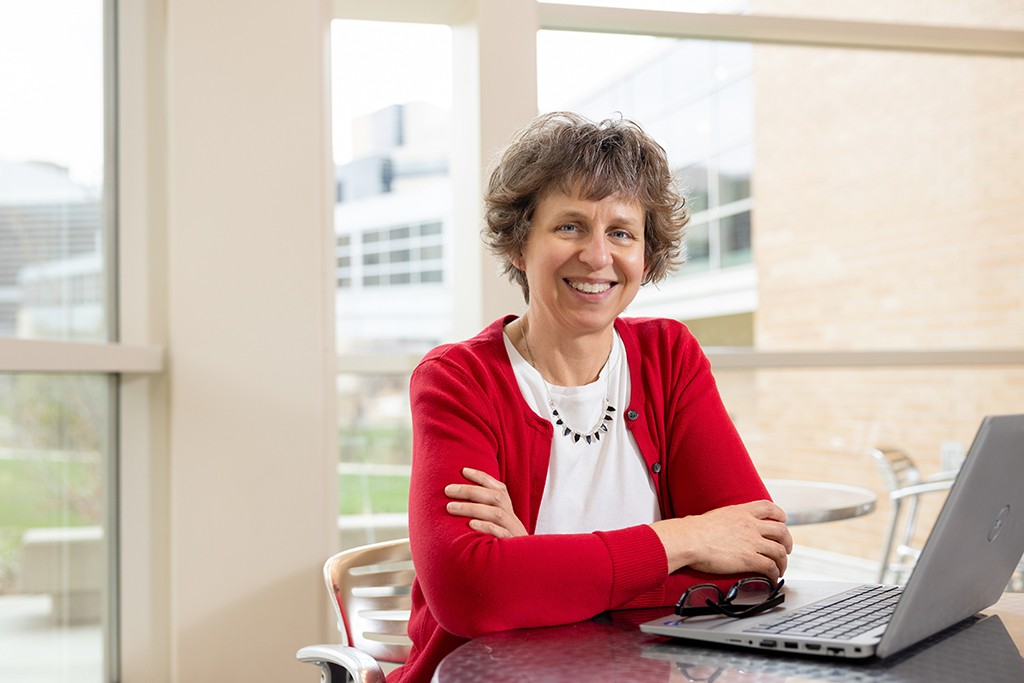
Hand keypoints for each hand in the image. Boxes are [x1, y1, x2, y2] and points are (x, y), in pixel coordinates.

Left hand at [445, 467, 527, 538]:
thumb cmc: (501, 546)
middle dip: (470, 491)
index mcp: (508, 511)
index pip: (498, 488)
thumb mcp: (497, 528)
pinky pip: (501, 534)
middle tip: (448, 490)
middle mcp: (512, 518)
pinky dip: (486, 527)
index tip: (463, 470)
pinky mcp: (511, 546)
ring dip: (472, 508)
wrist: (523, 571)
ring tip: (450, 508)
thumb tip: (456, 500)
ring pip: (496, 514)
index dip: (482, 477)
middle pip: (495, 497)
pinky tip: (470, 525)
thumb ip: (483, 513)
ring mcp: (514, 532)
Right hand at [650, 500, 792, 581]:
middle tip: (787, 549)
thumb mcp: (715, 516)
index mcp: (741, 512)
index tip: (783, 519)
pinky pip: (770, 567)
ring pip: (779, 551)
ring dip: (783, 562)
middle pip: (781, 531)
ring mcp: (752, 542)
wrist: (689, 540)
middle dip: (788, 541)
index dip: (779, 513)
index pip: (768, 507)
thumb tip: (722, 526)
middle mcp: (750, 525)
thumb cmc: (694, 530)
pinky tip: (772, 578)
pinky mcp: (749, 559)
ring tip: (780, 569)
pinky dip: (775, 573)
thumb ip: (726, 519)